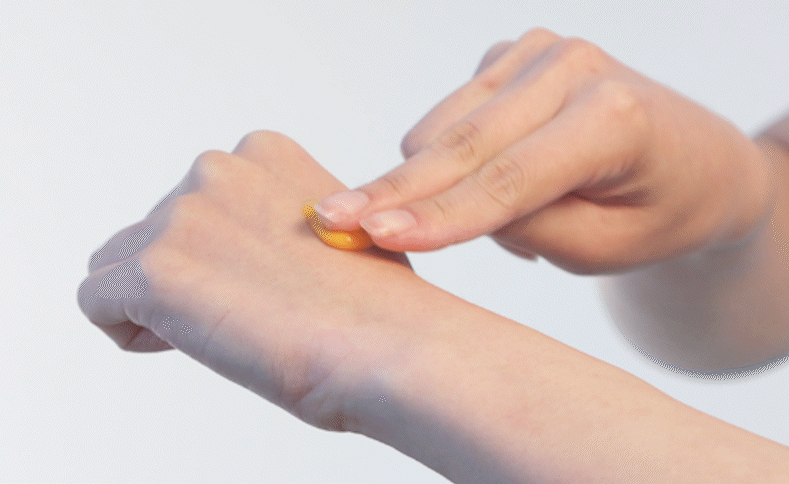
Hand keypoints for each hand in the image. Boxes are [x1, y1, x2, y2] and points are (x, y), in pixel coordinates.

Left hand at [77, 131, 413, 429]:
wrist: (391, 345)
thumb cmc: (378, 305)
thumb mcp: (332, 226)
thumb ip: (273, 220)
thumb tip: (237, 252)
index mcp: (262, 152)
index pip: (196, 203)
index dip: (218, 255)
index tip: (260, 285)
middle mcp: (216, 169)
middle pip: (152, 231)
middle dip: (184, 276)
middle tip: (244, 314)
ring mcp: (183, 216)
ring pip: (118, 263)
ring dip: (153, 301)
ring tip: (220, 329)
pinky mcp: (156, 269)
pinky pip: (95, 301)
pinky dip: (127, 330)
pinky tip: (184, 343)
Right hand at [315, 28, 772, 272]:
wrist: (692, 161)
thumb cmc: (656, 214)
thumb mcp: (603, 250)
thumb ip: (524, 227)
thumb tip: (440, 205)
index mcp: (614, 119)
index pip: (509, 179)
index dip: (439, 214)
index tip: (376, 236)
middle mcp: (573, 68)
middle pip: (462, 143)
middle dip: (394, 189)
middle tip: (329, 219)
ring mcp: (539, 52)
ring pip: (443, 127)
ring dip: (432, 182)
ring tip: (487, 221)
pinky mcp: (512, 53)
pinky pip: (450, 114)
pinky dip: (451, 157)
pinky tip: (489, 181)